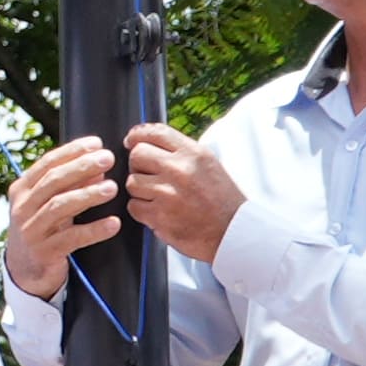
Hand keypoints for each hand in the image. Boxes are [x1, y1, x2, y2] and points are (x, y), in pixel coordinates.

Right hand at [3, 137, 121, 300]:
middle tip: (108, 159)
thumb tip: (99, 168)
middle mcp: (23, 207)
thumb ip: (69, 185)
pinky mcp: (44, 252)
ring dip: (88, 195)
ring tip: (112, 188)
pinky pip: (72, 238)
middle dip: (82, 167)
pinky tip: (113, 224)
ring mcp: (31, 230)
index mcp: (22, 189)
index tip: (96, 143)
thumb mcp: (49, 203)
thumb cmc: (42, 228)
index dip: (72, 151)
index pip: (47, 163)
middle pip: (53, 181)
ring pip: (60, 207)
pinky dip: (94, 230)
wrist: (25, 270)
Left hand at [114, 123, 248, 260]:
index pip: (156, 132)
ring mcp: (168, 194)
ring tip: (157, 196)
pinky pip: (134, 206)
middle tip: (148, 175)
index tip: (131, 140)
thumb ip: (181, 152)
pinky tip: (157, 211)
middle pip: (137, 155)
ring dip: (139, 190)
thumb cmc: (222, 200)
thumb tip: (147, 141)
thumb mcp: (209, 165)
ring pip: (132, 182)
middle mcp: (179, 170)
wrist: (233, 233)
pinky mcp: (159, 216)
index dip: (138, 134)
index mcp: (194, 154)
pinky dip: (141, 210)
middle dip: (138, 164)